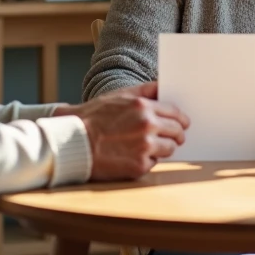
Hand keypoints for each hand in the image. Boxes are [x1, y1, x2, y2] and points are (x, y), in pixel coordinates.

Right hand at [62, 84, 189, 180]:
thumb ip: (145, 91)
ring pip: (170, 149)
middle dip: (176, 134)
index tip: (181, 124)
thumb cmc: (93, 118)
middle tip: (171, 137)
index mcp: (143, 107)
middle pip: (177, 131)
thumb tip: (165, 88)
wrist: (72, 142)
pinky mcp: (139, 166)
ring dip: (163, 148)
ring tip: (147, 146)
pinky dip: (147, 160)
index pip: (176, 113)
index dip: (180, 119)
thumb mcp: (119, 95)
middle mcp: (147, 126)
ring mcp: (144, 147)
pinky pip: (155, 163)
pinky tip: (133, 155)